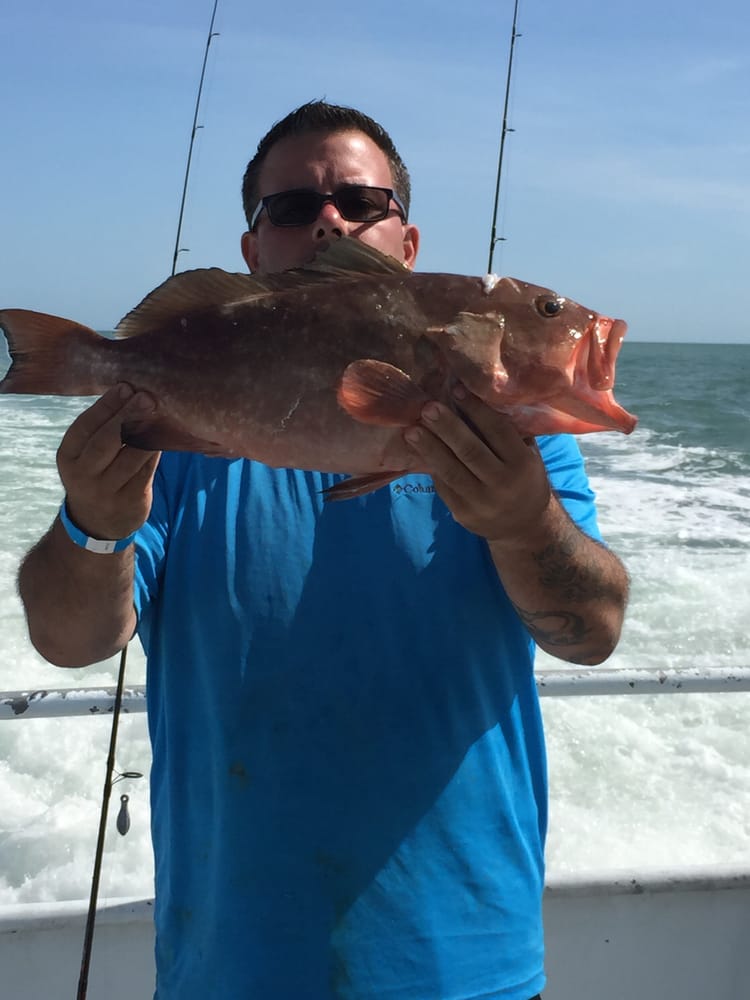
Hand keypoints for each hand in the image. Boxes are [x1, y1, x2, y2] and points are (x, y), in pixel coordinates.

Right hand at [56, 383, 160, 539]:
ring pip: (132, 455)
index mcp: (69, 457)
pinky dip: (158, 449)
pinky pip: (149, 469)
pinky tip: (167, 433)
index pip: (85, 426)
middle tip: (146, 396)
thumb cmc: (96, 474)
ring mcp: (107, 491)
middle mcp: (83, 475)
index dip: (106, 406)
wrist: (98, 523)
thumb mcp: (86, 455)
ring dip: (148, 431)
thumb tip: (131, 390)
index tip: (125, 386)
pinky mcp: (132, 500)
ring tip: (160, 410)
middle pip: (106, 441)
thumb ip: (101, 428)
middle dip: (128, 416)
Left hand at [403, 385, 551, 546]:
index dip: (476, 410)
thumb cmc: (524, 479)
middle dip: (447, 428)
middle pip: (470, 451)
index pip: (498, 431)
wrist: (524, 525)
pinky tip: (416, 451)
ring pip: (451, 471)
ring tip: (411, 430)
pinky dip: (431, 467)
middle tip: (427, 407)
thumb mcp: (528, 456)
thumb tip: (480, 396)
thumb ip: (510, 432)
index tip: (456, 390)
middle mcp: (503, 484)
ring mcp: (482, 502)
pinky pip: (444, 487)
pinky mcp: (463, 513)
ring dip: (429, 448)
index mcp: (523, 464)